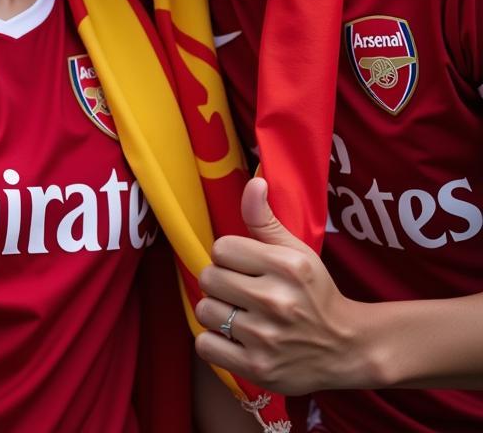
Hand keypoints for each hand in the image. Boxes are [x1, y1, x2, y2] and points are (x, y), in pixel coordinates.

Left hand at [193, 177, 366, 394]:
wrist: (346, 348)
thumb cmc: (315, 293)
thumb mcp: (296, 251)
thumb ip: (265, 219)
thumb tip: (254, 182)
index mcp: (286, 267)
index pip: (221, 248)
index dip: (229, 256)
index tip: (244, 266)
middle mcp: (276, 301)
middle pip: (209, 277)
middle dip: (220, 282)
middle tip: (239, 291)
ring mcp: (266, 338)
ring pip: (205, 310)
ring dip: (216, 311)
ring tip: (237, 313)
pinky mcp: (258, 369)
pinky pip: (206, 345)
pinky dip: (213, 341)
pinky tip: (232, 337)